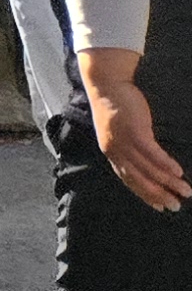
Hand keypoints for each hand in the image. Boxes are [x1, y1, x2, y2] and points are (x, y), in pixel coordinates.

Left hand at [87, 55, 188, 211]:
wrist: (107, 84)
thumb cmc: (116, 107)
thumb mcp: (118, 132)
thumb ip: (128, 148)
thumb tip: (144, 162)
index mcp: (112, 153)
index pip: (129, 180)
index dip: (145, 195)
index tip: (160, 206)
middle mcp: (116, 151)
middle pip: (139, 179)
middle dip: (159, 195)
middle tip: (176, 206)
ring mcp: (124, 142)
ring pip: (148, 169)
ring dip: (169, 182)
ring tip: (186, 191)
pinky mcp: (135, 131)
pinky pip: (152, 153)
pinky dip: (166, 164)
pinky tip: (178, 172)